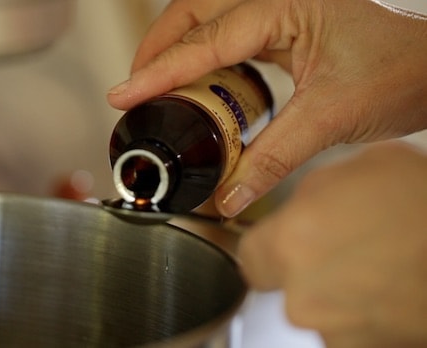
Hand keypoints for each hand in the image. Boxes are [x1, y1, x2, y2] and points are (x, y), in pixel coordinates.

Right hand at [107, 0, 426, 216]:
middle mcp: (276, 0)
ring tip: (158, 87)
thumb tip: (232, 193)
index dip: (158, 71)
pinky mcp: (290, 27)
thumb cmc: (409, 64)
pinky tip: (204, 87)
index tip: (123, 94)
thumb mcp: (333, 114)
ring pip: (211, 21)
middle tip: (133, 87)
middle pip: (195, 13)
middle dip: (158, 48)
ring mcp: (283, 11)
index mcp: (283, 5)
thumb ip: (274, 156)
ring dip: (180, 51)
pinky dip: (208, 60)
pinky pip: (233, 38)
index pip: (204, 41)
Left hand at [238, 140, 426, 347]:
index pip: (249, 254)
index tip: (280, 239)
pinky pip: (346, 327)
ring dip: (332, 290)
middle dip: (299, 268)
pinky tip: (384, 286)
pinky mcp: (363, 347)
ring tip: (372, 264)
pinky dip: (358, 311)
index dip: (267, 244)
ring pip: (314, 308)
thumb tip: (297, 209)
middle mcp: (303, 297)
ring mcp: (334, 330)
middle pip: (280, 286)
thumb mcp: (361, 169)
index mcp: (291, 244)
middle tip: (336, 247)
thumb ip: (310, 193)